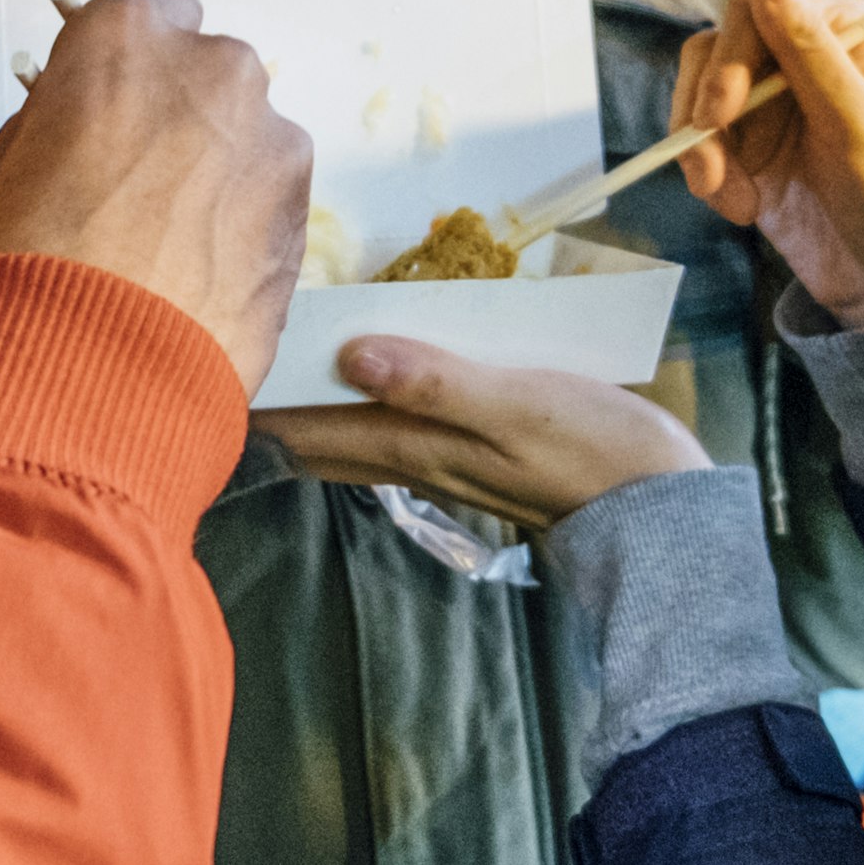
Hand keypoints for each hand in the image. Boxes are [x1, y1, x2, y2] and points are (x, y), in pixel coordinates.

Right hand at [0, 0, 311, 394]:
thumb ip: (48, 127)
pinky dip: (244, 225)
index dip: (127, 65)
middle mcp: (211, 67)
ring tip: (166, 247)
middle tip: (134, 183)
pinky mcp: (304, 208)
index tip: (110, 103)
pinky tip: (198, 277)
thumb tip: (71, 134)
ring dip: (217, 172)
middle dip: (178, 115)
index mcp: (125, 36)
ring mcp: (270, 136)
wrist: (92, 371)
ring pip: (245, 137)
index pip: (148, 11)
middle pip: (204, 73)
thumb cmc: (22, 269)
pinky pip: (270, 198)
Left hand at [258, 339, 708, 531]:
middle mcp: (421, 458)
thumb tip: (351, 356)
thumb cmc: (593, 450)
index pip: (316, 423)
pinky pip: (401, 426)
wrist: (659, 507)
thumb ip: (436, 380)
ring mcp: (449, 460)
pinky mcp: (481, 452)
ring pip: (358, 433)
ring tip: (277, 369)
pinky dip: (368, 404)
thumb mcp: (517, 403)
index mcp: (419, 443)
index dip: (263, 397)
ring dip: (316, 405)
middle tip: (221, 362)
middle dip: (276, 405)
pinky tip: (370, 384)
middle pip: (325, 435)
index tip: (204, 361)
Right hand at [675, 0, 863, 329]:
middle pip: (719, 46)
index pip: (758, 9)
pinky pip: (700, 135)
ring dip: (703, 147)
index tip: (719, 117)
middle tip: (709, 173)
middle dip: (708, 112)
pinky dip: (708, 171)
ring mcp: (771, 94)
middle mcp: (802, 49)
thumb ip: (809, 50)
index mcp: (842, 28)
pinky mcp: (747, 137)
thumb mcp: (855, 124)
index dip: (731, 61)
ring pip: (699, 90)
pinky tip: (740, 206)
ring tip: (729, 198)